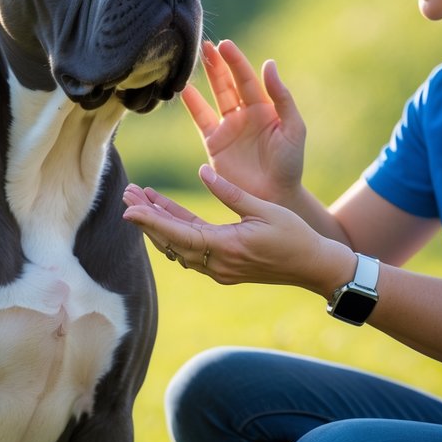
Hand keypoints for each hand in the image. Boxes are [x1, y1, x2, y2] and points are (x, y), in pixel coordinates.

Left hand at [122, 167, 347, 292]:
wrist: (315, 267)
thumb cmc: (295, 235)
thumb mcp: (264, 209)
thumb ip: (230, 193)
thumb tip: (202, 172)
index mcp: (228, 247)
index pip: (180, 234)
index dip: (151, 221)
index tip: (128, 208)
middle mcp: (219, 264)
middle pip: (172, 241)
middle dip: (147, 219)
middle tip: (126, 195)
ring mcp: (220, 269)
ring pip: (179, 247)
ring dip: (159, 224)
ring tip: (140, 199)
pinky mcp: (224, 267)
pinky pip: (192, 249)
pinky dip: (176, 231)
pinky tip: (165, 212)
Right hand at [181, 40, 305, 203]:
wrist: (274, 196)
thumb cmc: (289, 164)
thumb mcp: (293, 128)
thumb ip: (282, 97)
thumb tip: (269, 64)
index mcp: (265, 108)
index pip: (247, 79)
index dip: (236, 61)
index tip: (225, 45)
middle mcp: (245, 114)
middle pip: (228, 82)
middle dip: (217, 63)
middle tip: (205, 44)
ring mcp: (228, 128)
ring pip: (214, 96)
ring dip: (206, 78)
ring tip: (194, 58)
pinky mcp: (214, 143)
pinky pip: (201, 119)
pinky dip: (193, 104)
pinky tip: (185, 90)